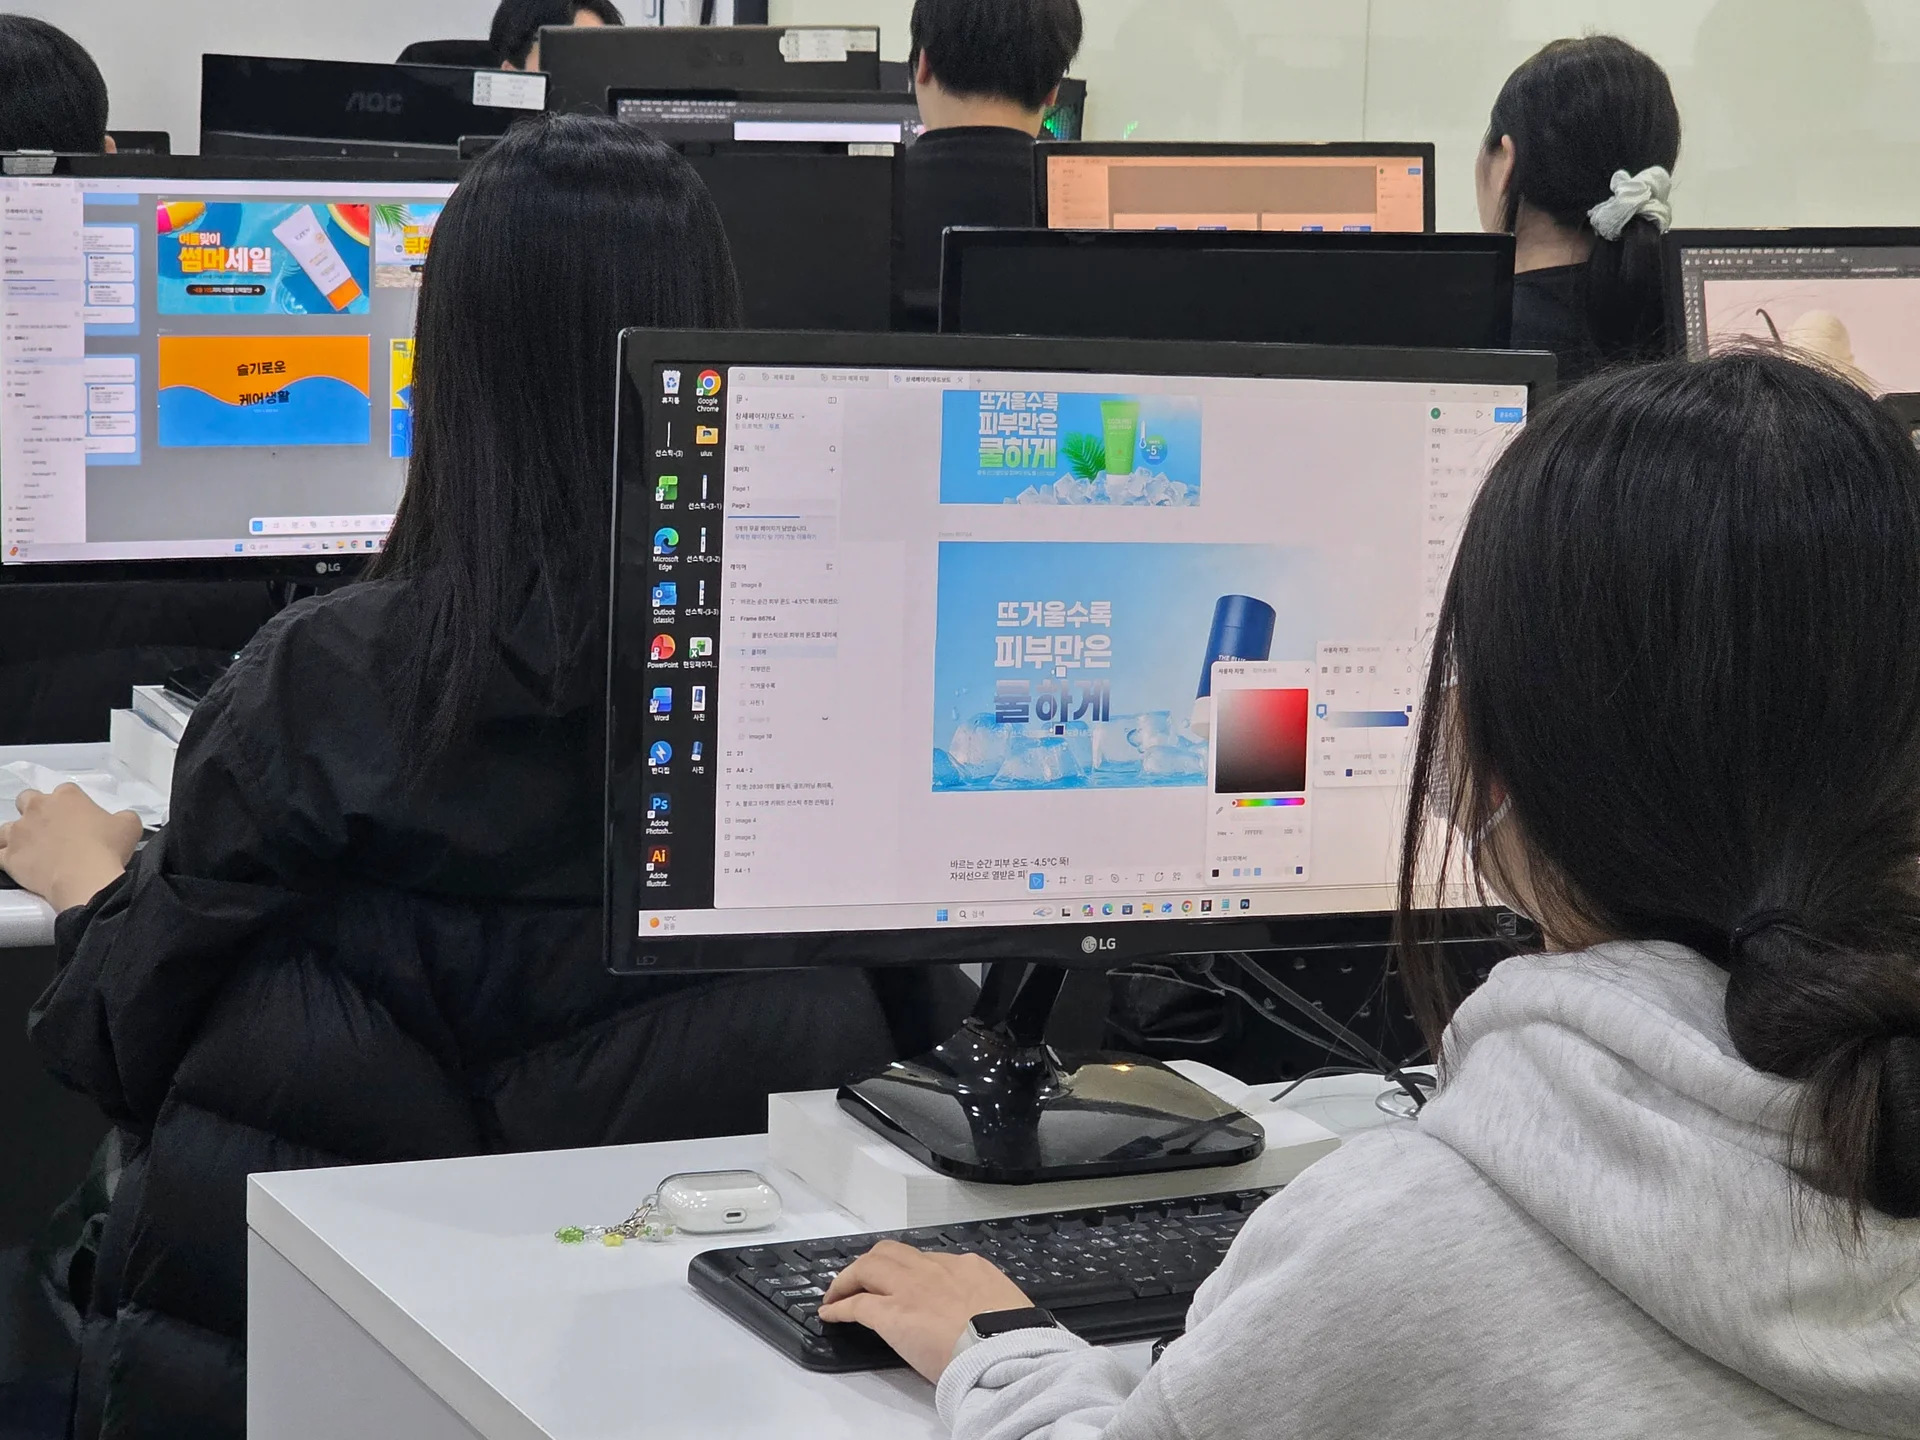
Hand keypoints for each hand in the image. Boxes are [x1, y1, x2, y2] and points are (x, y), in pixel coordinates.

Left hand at [0, 785, 140, 911]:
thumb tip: (119, 820)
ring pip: (6, 828)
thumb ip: (121, 817)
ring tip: (30, 847)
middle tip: (51, 828)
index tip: (80, 818)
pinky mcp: (9, 857)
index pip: (65, 791)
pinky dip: (4, 857)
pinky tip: (13, 862)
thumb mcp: (130, 825)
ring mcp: (20, 832)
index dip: (72, 804)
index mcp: (67, 797)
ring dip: (16, 834)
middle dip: (35, 810)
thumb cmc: (107, 848)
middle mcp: (38, 808)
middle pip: (27, 799)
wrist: (86, 878)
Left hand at [820, 1241, 1032, 1382]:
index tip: (905, 1286)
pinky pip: (857, 1304)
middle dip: (874, 1264)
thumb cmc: (1013, 1339)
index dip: (911, 1272)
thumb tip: (984, 1317)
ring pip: (870, 1266)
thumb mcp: (1008, 1308)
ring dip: (852, 1277)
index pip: (930, 1261)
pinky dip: (840, 1305)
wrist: (1004, 1351)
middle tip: (863, 1280)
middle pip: (893, 1253)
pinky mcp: (892, 1314)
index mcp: (969, 1268)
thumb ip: (989, 1304)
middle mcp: (936, 1269)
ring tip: (839, 1292)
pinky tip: (831, 1313)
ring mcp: (911, 1288)